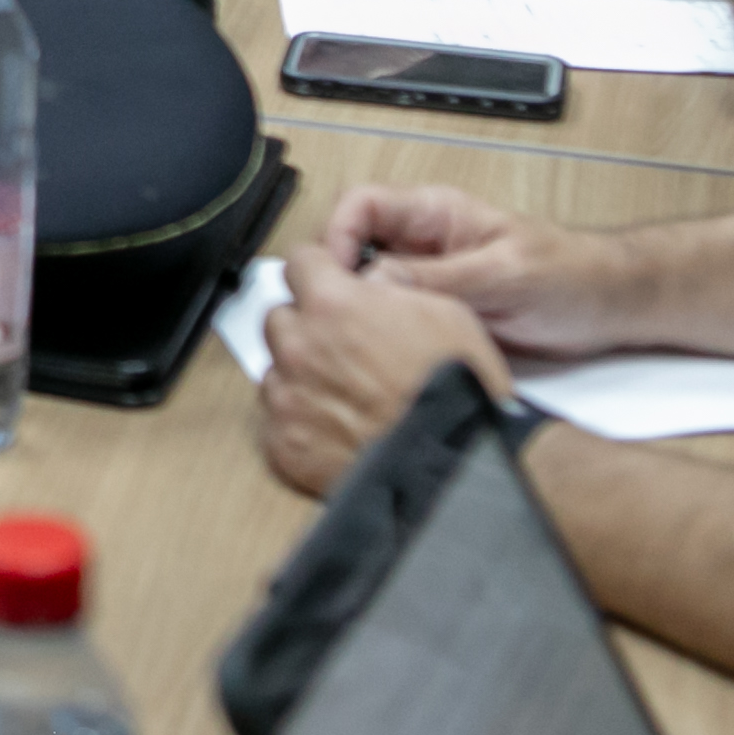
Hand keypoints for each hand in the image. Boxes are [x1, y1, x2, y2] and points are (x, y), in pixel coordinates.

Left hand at [258, 237, 509, 495]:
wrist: (453, 471)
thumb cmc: (457, 397)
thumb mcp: (446, 314)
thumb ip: (393, 289)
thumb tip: (373, 281)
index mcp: (334, 305)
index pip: (299, 262)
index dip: (319, 272)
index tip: (327, 283)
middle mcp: (300, 347)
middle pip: (281, 318)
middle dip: (307, 326)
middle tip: (344, 347)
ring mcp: (288, 398)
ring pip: (276, 370)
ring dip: (302, 376)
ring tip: (347, 395)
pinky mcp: (284, 445)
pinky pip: (277, 420)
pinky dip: (300, 421)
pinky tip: (337, 428)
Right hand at [321, 185, 637, 358]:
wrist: (608, 309)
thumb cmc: (569, 274)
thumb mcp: (504, 273)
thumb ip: (440, 278)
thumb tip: (373, 284)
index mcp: (435, 214)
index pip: (360, 206)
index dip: (337, 236)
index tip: (335, 279)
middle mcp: (423, 245)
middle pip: (352, 250)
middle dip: (337, 282)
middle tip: (338, 322)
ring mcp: (428, 284)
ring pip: (368, 291)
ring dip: (358, 316)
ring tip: (358, 347)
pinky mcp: (437, 320)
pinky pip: (393, 323)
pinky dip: (381, 341)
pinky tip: (385, 362)